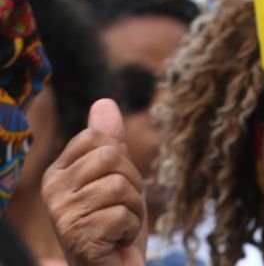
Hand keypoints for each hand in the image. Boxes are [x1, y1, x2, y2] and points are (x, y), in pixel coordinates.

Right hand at [43, 99, 146, 265]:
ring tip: (118, 226)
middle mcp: (52, 190)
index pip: (97, 138)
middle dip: (131, 184)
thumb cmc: (115, 223)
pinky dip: (129, 229)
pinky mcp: (79, 235)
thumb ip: (110, 141)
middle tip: (119, 209)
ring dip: (133, 209)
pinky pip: (122, 214)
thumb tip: (105, 101)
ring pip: (120, 186)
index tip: (114, 187)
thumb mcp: (117, 176)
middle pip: (111, 158)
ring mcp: (63, 214)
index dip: (120, 160)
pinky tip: (115, 241)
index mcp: (58, 172)